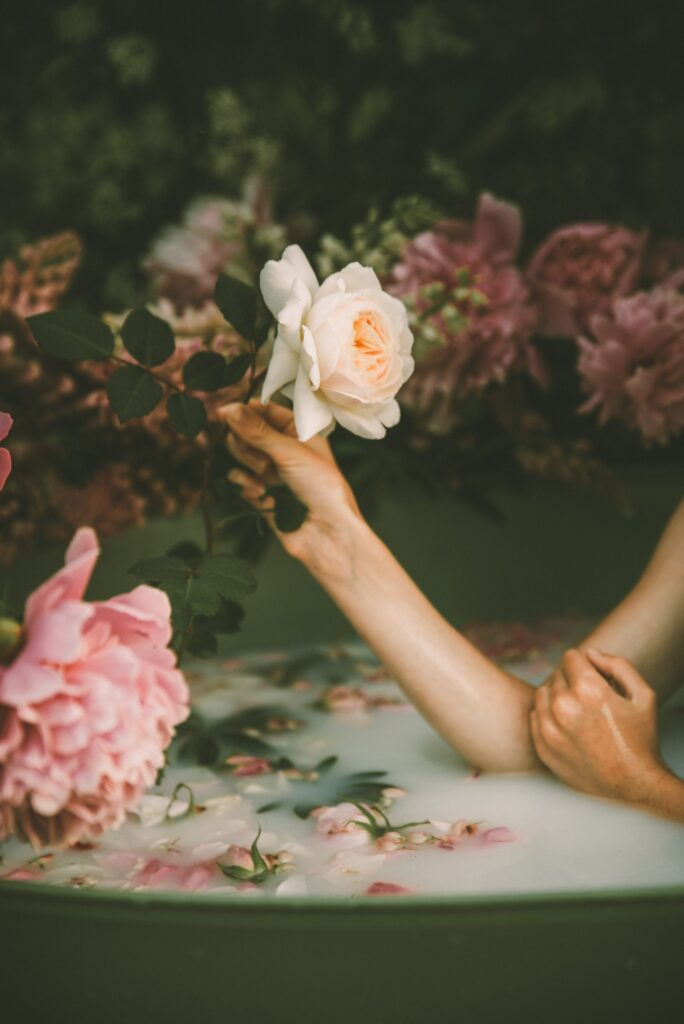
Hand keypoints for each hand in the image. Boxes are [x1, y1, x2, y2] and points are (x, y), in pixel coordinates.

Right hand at [217, 399, 362, 571]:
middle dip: (249, 444)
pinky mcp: (259, 491)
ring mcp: (270, 470)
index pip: (265, 410)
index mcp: (298, 432)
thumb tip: (229, 409)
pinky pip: (238, 478)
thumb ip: (257, 431)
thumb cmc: (321, 488)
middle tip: (263, 459)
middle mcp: (283, 448)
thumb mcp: (290, 452)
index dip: (245, 411)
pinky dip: (245, 484)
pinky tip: (260, 493)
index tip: (226, 412)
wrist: (326, 534)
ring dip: (249, 464)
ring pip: (239, 453)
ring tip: (268, 478)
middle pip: (246, 431)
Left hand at [530, 648, 668, 808]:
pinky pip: (535, 716)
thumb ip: (617, 665)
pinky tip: (567, 725)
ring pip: (542, 693)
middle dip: (572, 680)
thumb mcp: (643, 695)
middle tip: (589, 698)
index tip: (594, 677)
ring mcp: (549, 729)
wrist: (633, 786)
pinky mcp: (542, 747)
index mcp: (589, 690)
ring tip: (578, 710)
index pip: (570, 657)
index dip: (584, 663)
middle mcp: (564, 707)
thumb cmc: (640, 739)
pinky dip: (547, 715)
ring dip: (556, 695)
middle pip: (557, 674)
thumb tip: (590, 653)